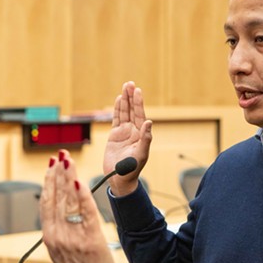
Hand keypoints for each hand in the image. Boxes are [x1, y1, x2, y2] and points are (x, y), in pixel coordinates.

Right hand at [40, 150, 117, 262]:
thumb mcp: (60, 252)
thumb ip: (56, 231)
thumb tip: (56, 210)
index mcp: (49, 237)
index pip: (46, 203)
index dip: (48, 182)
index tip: (51, 165)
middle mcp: (57, 235)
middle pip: (56, 197)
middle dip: (57, 173)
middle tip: (60, 155)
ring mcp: (73, 237)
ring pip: (68, 201)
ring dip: (68, 178)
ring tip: (69, 161)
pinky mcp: (90, 239)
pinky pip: (85, 212)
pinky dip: (82, 196)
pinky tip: (80, 181)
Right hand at [105, 81, 152, 195]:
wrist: (119, 179)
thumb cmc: (132, 169)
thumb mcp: (141, 155)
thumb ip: (145, 138)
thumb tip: (149, 122)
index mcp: (141, 134)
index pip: (140, 115)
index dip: (138, 103)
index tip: (138, 91)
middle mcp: (133, 131)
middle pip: (132, 110)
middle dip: (131, 97)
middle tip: (130, 83)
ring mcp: (123, 132)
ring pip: (124, 112)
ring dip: (124, 100)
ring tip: (125, 87)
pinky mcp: (114, 135)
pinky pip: (116, 119)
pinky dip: (117, 110)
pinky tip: (118, 100)